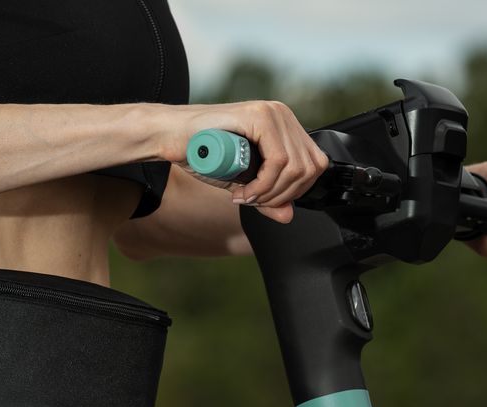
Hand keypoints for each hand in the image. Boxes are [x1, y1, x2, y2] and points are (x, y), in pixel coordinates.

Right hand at [157, 101, 328, 223]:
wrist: (171, 137)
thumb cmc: (203, 154)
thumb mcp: (242, 182)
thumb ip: (267, 196)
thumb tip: (289, 215)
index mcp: (284, 126)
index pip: (314, 164)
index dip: (296, 191)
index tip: (266, 201)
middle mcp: (282, 115)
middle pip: (308, 167)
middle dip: (282, 195)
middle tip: (253, 200)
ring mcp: (272, 112)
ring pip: (294, 166)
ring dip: (270, 192)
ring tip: (245, 196)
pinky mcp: (259, 115)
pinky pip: (278, 160)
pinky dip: (263, 185)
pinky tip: (242, 190)